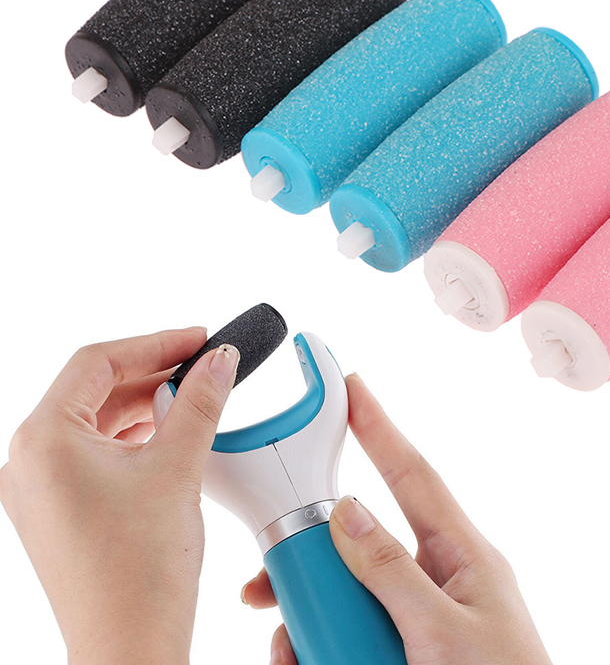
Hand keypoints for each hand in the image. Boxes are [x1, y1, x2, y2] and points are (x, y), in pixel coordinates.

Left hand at [0, 328, 239, 664]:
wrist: (130, 645)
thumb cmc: (140, 571)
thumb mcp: (178, 467)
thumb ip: (200, 401)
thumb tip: (219, 361)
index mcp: (43, 441)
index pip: (97, 362)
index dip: (154, 342)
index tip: (197, 338)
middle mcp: (29, 461)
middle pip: (94, 390)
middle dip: (153, 372)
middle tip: (203, 363)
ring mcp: (39, 488)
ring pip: (96, 421)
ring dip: (146, 403)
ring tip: (194, 396)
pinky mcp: (58, 508)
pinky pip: (94, 451)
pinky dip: (134, 435)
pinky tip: (170, 432)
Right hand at [243, 373, 552, 664]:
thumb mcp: (444, 634)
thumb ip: (392, 572)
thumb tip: (348, 511)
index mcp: (462, 555)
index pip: (412, 474)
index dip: (380, 426)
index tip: (350, 386)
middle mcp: (435, 577)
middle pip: (359, 542)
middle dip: (313, 557)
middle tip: (271, 580)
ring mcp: (414, 615)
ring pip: (344, 591)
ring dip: (310, 615)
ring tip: (294, 649)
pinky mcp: (396, 646)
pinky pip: (346, 630)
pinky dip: (318, 646)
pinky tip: (305, 661)